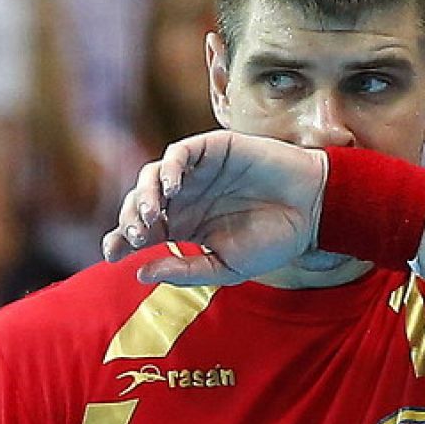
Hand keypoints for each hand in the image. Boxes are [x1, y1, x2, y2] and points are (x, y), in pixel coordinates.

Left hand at [101, 131, 329, 285]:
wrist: (312, 211)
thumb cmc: (273, 241)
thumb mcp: (225, 267)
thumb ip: (185, 271)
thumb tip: (140, 274)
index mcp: (184, 225)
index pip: (140, 231)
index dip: (120, 240)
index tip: (112, 255)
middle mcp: (185, 197)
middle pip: (139, 202)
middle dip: (128, 219)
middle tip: (134, 237)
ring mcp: (197, 172)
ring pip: (152, 175)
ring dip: (145, 195)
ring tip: (152, 216)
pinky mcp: (213, 149)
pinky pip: (179, 152)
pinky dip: (170, 167)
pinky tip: (174, 188)